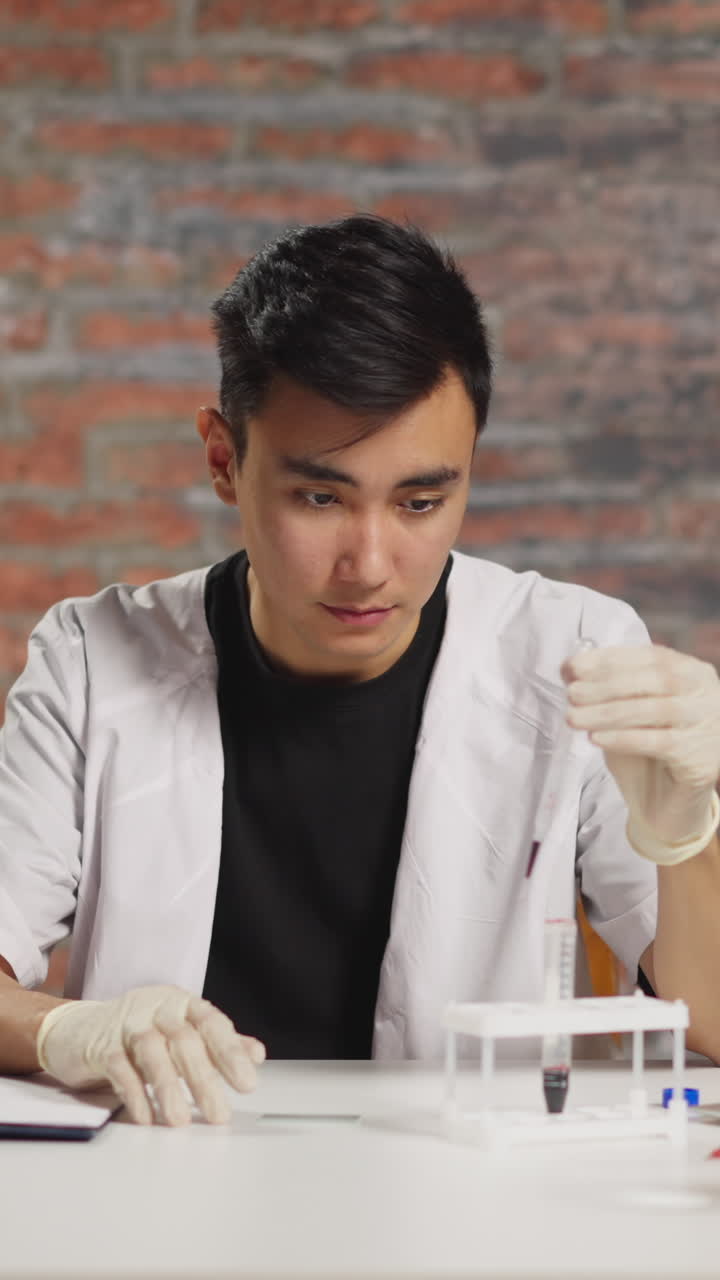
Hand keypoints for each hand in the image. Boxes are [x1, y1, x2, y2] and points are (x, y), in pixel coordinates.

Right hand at [36, 984, 264, 1125]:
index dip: (230, 1052)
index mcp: (181, 1004)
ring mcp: (126, 1024)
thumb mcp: (182, 1030)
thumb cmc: (140, 1030)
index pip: (212, 1022)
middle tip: (219, 1113)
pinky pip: (119, 1069)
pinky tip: (146, 1116)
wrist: (80, 1028)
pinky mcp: (101, 1046)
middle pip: (184, 1039)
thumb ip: (218, 1042)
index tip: (246, 1083)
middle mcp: (156, 1008)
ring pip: (151, 1052)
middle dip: (204, 1079)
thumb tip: (255, 1055)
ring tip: (181, 1121)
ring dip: (168, 1089)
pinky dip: (134, 1094)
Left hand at [563, 644, 719, 863]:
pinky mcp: (703, 759)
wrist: (668, 803)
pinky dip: (624, 738)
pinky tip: (596, 738)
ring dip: (609, 712)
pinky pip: (660, 743)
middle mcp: (707, 694)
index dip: (609, 660)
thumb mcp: (625, 712)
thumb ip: (606, 688)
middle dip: (607, 685)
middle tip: (572, 694)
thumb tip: (569, 669)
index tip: (572, 666)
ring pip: (657, 710)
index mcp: (691, 672)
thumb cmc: (645, 750)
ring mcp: (709, 725)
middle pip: (656, 680)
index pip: (649, 657)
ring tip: (574, 717)